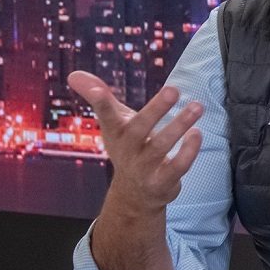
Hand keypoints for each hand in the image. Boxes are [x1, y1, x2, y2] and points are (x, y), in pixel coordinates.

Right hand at [68, 71, 204, 269]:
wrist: (133, 195)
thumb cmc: (127, 147)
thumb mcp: (113, 123)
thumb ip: (98, 96)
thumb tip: (73, 75)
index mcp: (116, 132)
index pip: (105, 115)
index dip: (99, 101)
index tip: (96, 90)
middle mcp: (128, 150)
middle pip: (139, 129)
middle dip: (156, 109)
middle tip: (174, 89)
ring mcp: (144, 168)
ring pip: (162, 146)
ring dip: (180, 125)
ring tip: (197, 106)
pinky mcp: (162, 182)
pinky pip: (177, 167)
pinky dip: (189, 151)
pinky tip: (197, 133)